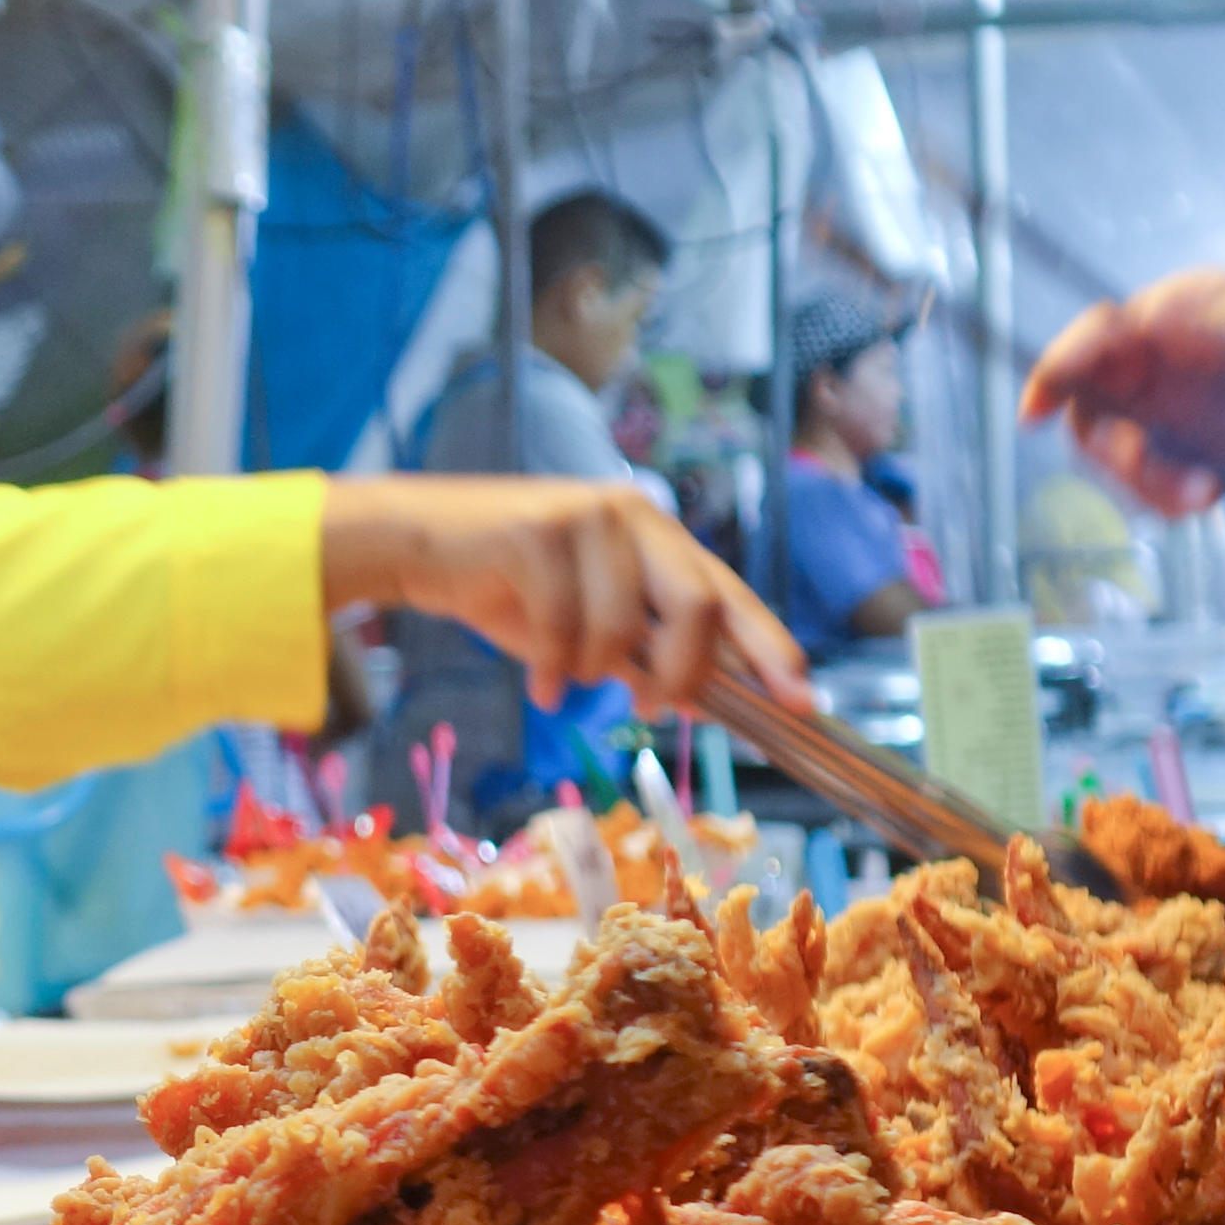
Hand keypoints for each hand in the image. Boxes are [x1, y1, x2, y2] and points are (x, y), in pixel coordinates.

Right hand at [316, 476, 805, 717]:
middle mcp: (633, 516)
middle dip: (681, 671)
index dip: (771, 648)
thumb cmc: (508, 587)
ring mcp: (587, 518)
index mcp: (657, 537)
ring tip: (565, 680)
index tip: (803, 699)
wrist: (420, 547)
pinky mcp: (538, 532)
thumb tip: (698, 699)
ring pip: (623, 625)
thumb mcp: (588, 625)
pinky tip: (539, 684)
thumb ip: (643, 651)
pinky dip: (552, 670)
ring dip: (595, 670)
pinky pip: (563, 627)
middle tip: (651, 708)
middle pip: (698, 604)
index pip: (731, 594)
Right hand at [1023, 271, 1224, 515]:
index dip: (1059, 368)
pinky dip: (1172, 497)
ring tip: (1205, 493)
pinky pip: (1160, 484)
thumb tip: (1136, 316)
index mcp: (1183, 316)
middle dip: (1116, 449)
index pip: (1099, 337)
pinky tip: (1213, 496)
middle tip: (1165, 478)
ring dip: (1148, 481)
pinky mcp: (1208, 457)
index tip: (1036, 408)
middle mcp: (1174, 366)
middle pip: (1097, 408)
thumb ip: (1209, 319)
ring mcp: (1189, 415)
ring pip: (1123, 454)